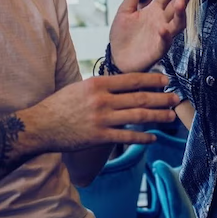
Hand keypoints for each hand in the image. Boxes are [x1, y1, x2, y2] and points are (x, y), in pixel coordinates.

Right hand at [18, 73, 178, 151]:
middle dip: (161, 98)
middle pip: (140, 98)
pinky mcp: (99, 136)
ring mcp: (101, 119)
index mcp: (98, 84)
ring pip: (138, 117)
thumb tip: (120, 84)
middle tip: (176, 98)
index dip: (152, 80)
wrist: (40, 126)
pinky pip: (127, 137)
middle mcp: (102, 100)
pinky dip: (143, 137)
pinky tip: (153, 137)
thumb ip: (101, 86)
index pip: (132, 80)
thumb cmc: (58, 106)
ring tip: (170, 117)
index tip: (165, 80)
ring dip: (158, 116)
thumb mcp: (79, 87)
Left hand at [109, 0, 198, 72]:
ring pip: (177, 22)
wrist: (118, 59)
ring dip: (181, 14)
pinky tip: (163, 29)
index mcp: (154, 8)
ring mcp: (163, 34)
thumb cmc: (123, 35)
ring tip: (182, 3)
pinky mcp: (159, 49)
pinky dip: (165, 36)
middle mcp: (162, 20)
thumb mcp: (125, 10)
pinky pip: (165, 42)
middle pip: (177, 4)